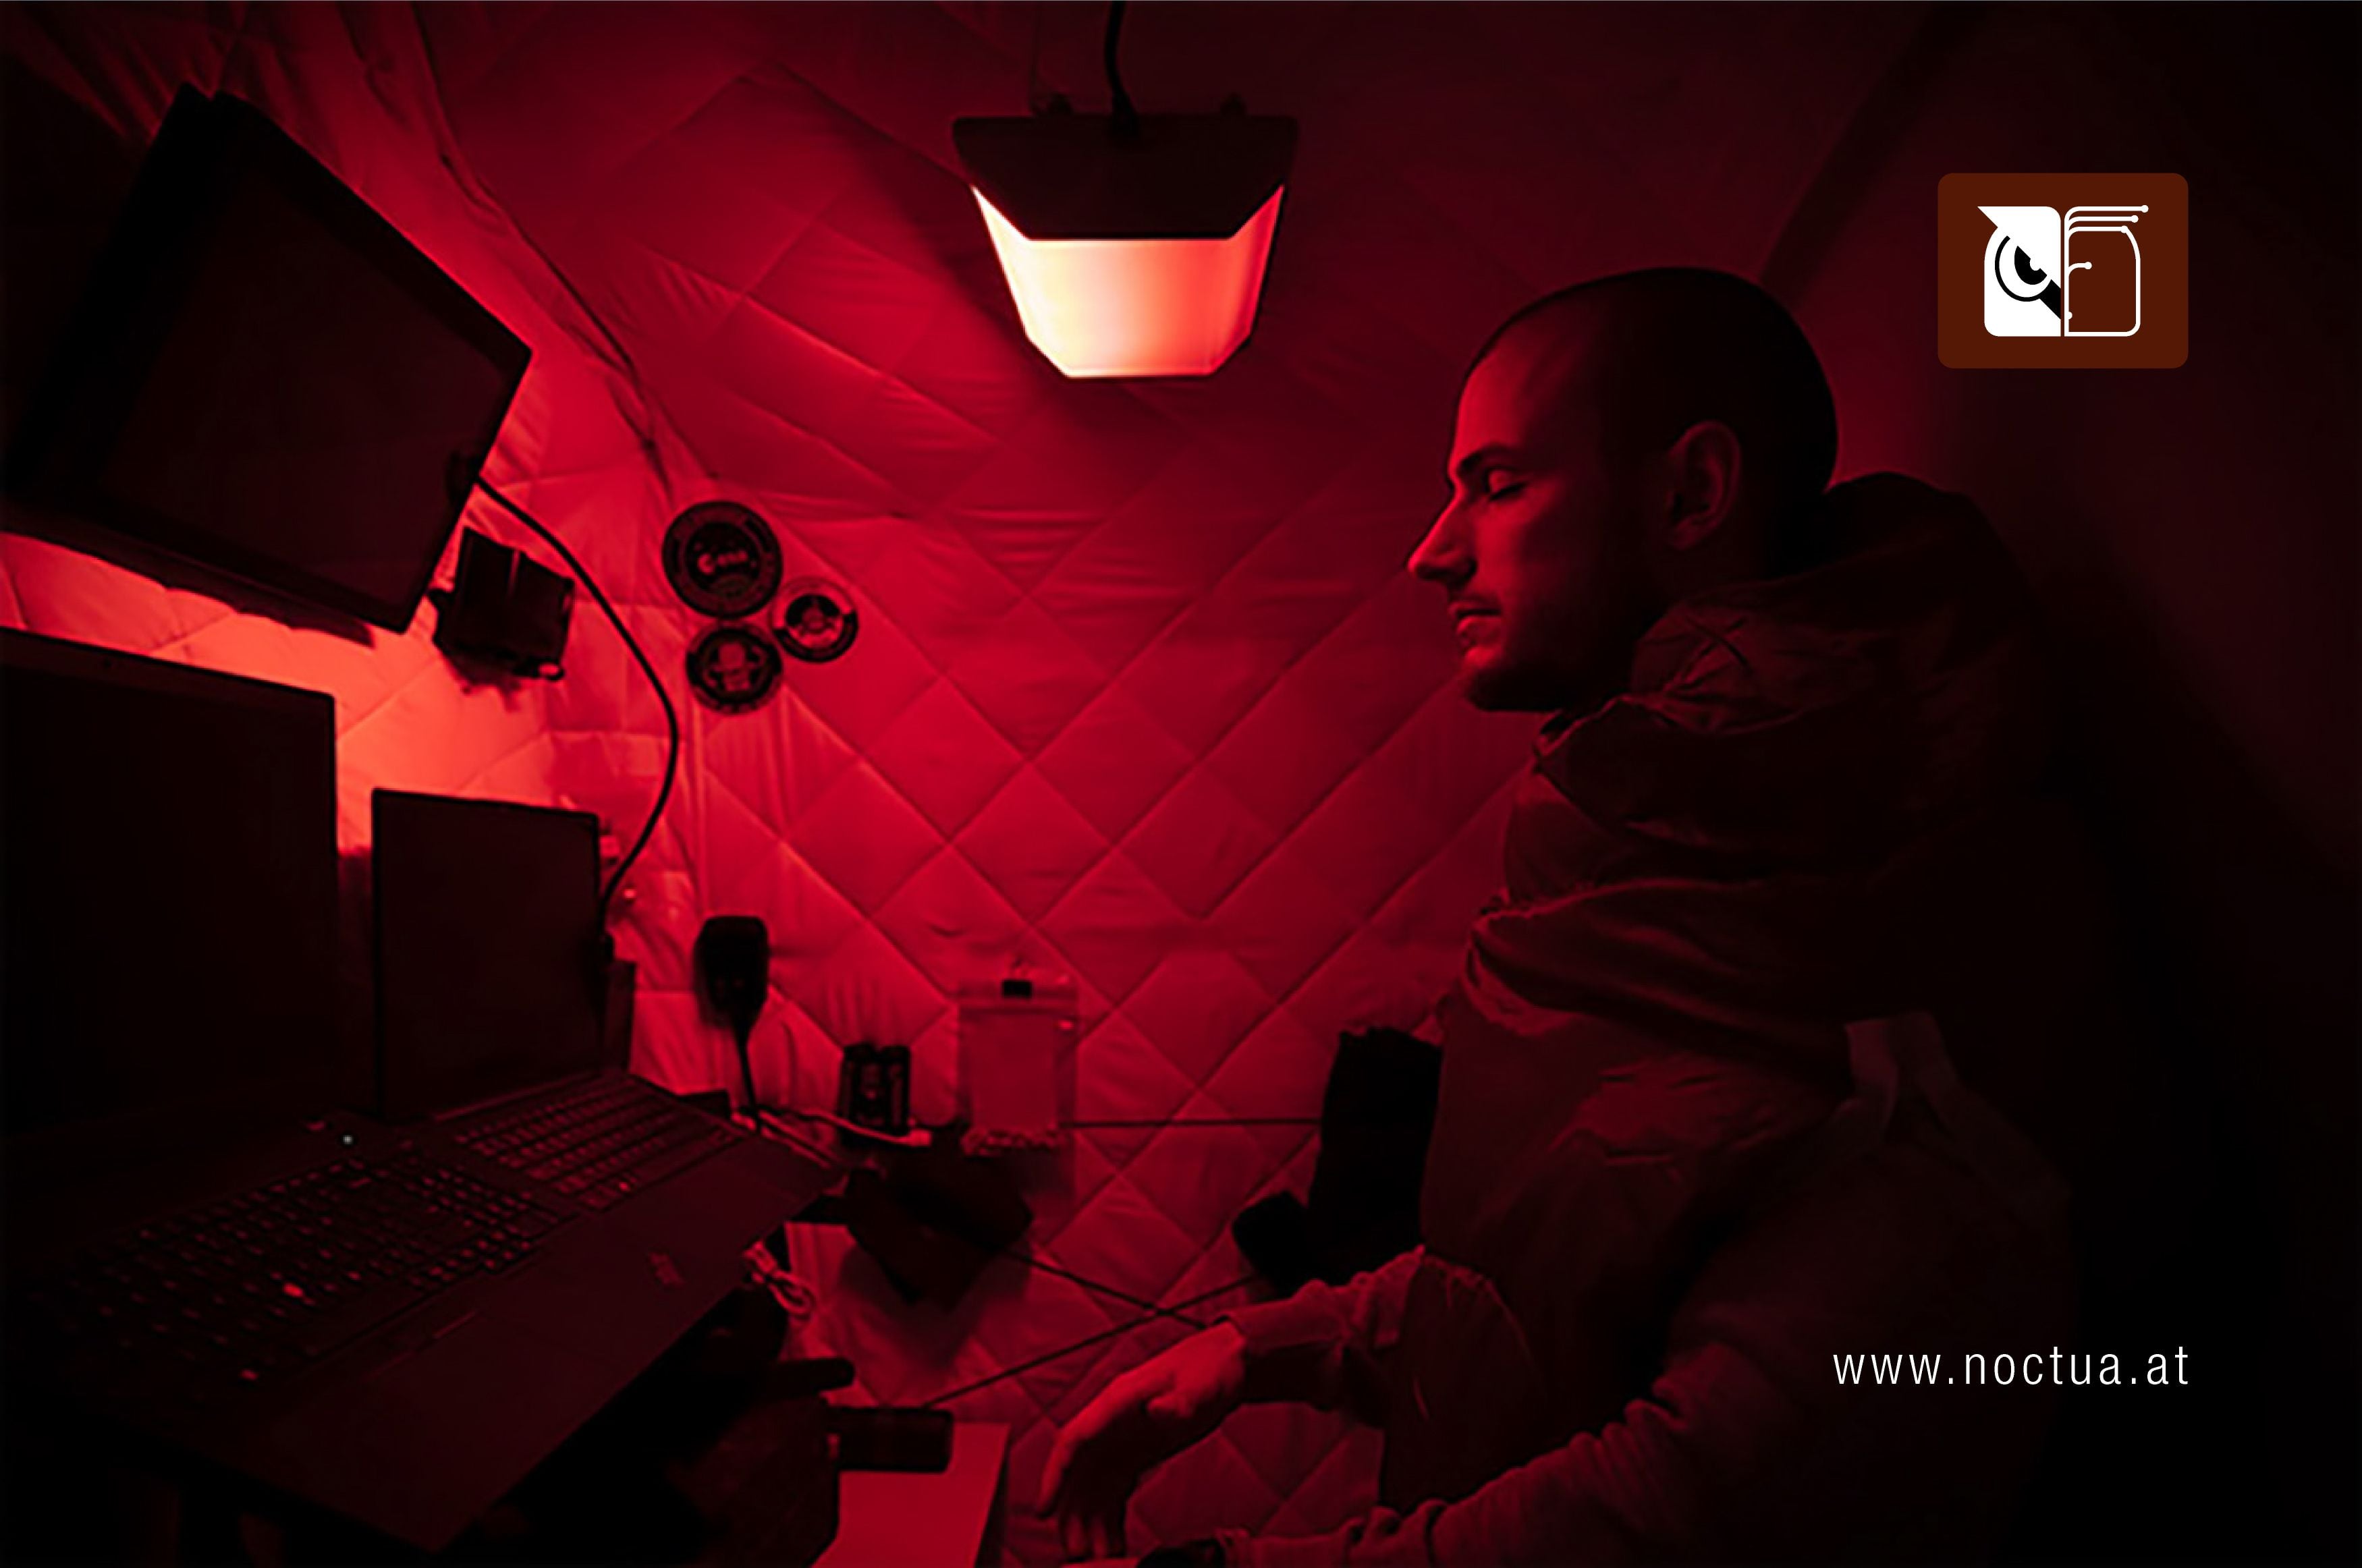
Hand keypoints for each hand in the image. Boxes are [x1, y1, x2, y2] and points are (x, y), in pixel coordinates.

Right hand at [1038, 1321, 1248, 1560]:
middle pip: (1079, 1474)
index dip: (1055, 1475)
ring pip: (1094, 1488)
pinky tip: (1114, 1543)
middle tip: (1078, 1552)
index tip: (1044, 1508)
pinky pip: (1114, 1491)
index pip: (1075, 1440)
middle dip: (1073, 1513)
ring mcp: (1123, 1440)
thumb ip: (1180, 1400)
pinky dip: (1110, 1518)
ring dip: (1091, 1522)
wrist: (1227, 1364)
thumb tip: (1160, 1411)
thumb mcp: (1199, 1385)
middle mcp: (1112, 1424)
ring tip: (1099, 1557)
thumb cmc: (1211, 1369)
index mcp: (1118, 1402)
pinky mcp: (1138, 1454)